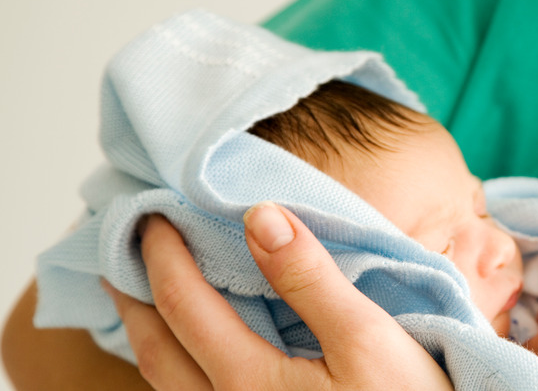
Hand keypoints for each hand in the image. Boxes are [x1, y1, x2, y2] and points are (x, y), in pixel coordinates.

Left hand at [104, 203, 452, 389]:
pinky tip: (189, 344)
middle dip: (132, 295)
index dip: (162, 255)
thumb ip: (310, 279)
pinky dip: (173, 360)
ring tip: (143, 292)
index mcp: (249, 383)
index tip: (153, 214)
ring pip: (165, 381)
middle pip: (154, 349)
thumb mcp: (367, 338)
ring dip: (147, 330)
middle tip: (121, 250)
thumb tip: (260, 217)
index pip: (183, 305)